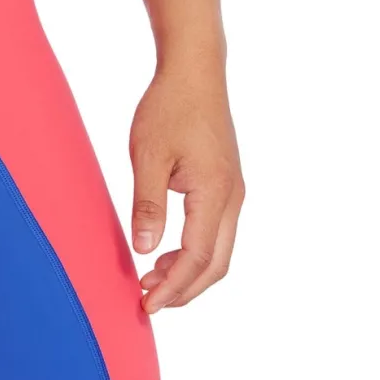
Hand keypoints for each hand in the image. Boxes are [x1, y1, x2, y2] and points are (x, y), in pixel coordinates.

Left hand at [129, 69, 243, 312]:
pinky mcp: (226, 184)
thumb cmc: (168, 109)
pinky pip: (216, 232)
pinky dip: (194, 252)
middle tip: (148, 302)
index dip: (173, 288)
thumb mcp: (147, 157)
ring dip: (188, 273)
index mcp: (215, 194)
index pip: (198, 258)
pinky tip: (165, 253)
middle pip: (216, 264)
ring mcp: (234, 192)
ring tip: (151, 281)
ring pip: (219, 251)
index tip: (147, 305)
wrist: (195, 73)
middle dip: (184, 290)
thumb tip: (145, 250)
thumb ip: (147, 205)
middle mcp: (233, 198)